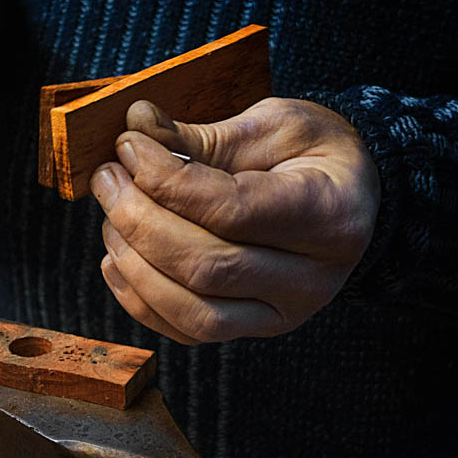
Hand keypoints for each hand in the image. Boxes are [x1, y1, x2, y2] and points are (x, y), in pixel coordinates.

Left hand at [90, 98, 379, 343]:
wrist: (350, 197)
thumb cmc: (312, 155)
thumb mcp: (271, 126)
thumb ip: (203, 136)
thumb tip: (135, 125)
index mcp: (328, 215)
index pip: (231, 210)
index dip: (166, 180)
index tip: (128, 147)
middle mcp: (312, 279)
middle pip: (206, 266)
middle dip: (139, 220)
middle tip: (107, 179)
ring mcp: (282, 314)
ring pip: (193, 312)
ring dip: (134, 264)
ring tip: (111, 216)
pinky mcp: (252, 331)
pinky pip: (185, 332)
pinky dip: (138, 299)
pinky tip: (117, 257)